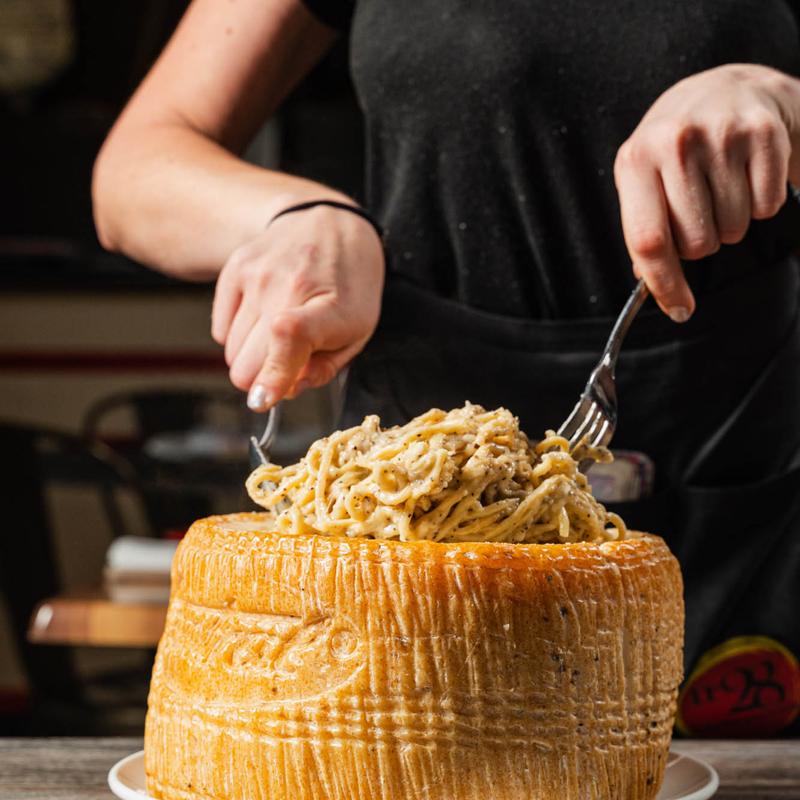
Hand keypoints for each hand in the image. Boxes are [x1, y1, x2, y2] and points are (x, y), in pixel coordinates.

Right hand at [211, 204, 384, 409]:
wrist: (330, 224)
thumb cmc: (348, 288)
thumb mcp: (356, 334)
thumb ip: (322, 370)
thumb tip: (283, 392)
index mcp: (331, 307)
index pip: (291, 339)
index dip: (273, 374)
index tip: (262, 398)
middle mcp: (289, 286)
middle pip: (247, 363)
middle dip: (263, 376)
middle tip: (287, 361)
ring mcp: (257, 275)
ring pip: (230, 353)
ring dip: (252, 355)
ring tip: (279, 332)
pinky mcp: (234, 269)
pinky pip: (219, 332)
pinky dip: (237, 336)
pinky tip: (262, 316)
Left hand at [614, 64, 799, 320]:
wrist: (726, 87)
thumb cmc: (677, 146)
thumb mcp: (644, 178)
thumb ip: (644, 229)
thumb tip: (652, 284)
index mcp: (635, 160)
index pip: (648, 240)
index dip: (664, 284)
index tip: (679, 309)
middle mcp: (676, 143)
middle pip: (696, 243)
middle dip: (700, 243)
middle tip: (700, 214)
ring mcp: (722, 134)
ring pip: (733, 229)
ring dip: (730, 223)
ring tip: (721, 190)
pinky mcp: (765, 132)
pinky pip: (767, 206)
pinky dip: (761, 203)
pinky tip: (747, 176)